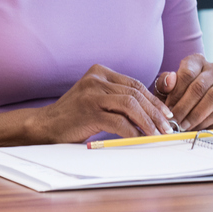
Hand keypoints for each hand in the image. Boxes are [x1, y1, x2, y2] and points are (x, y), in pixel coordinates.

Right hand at [27, 64, 175, 143]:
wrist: (45, 126)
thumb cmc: (74, 116)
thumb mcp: (96, 99)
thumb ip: (117, 99)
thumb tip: (149, 112)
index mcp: (100, 72)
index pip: (135, 84)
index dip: (154, 100)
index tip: (166, 114)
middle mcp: (96, 78)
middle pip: (135, 93)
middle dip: (155, 111)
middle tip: (167, 127)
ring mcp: (92, 93)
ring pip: (130, 105)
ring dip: (147, 121)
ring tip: (157, 134)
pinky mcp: (89, 111)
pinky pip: (118, 121)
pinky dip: (132, 131)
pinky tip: (139, 139)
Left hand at [153, 54, 212, 132]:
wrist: (195, 109)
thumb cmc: (178, 96)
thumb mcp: (166, 90)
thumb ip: (164, 84)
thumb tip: (170, 79)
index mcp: (197, 61)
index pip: (187, 73)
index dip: (176, 93)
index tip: (167, 108)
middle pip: (199, 86)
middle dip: (184, 107)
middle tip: (174, 122)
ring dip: (196, 115)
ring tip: (183, 126)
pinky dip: (206, 121)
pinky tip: (195, 127)